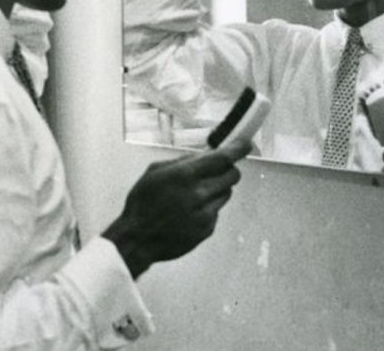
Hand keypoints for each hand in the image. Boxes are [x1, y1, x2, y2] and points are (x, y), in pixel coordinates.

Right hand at [102, 141, 250, 277]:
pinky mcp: (208, 229)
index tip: (246, 144)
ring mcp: (206, 213)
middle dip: (228, 169)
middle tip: (216, 171)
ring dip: (217, 189)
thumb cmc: (142, 204)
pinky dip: (208, 208)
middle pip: (233, 175)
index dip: (238, 149)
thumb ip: (183, 161)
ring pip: (227, 193)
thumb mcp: (155, 172)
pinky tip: (189, 212)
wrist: (137, 240)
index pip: (223, 158)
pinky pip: (217, 211)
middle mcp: (200, 194)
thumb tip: (206, 154)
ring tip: (194, 195)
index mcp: (185, 175)